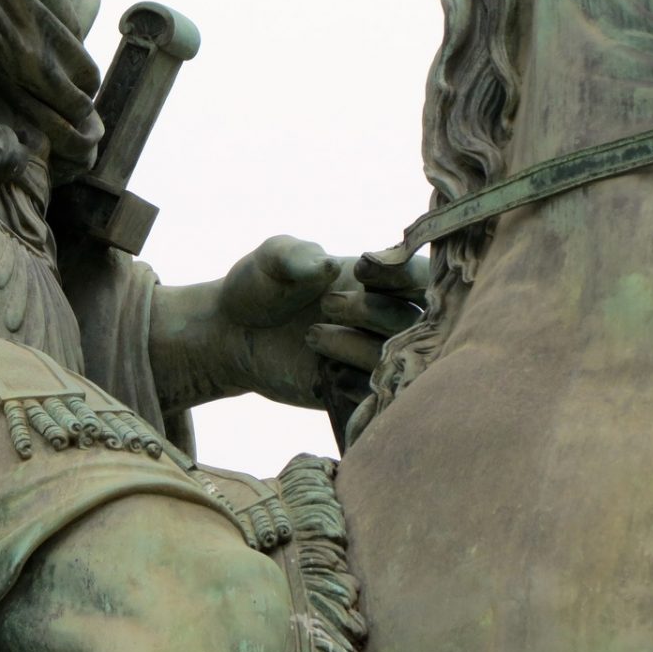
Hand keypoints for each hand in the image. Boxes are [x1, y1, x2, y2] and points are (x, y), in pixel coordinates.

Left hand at [148, 235, 425, 415]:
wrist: (230, 335)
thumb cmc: (259, 286)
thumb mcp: (271, 259)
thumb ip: (293, 254)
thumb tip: (324, 265)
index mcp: (377, 280)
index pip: (421, 277)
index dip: (398, 275)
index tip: (358, 271)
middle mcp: (384, 318)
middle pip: (414, 320)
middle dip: (372, 311)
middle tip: (327, 305)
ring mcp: (372, 357)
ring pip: (397, 360)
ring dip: (359, 348)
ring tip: (312, 336)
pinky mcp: (356, 392)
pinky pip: (377, 397)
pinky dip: (353, 384)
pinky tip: (322, 372)